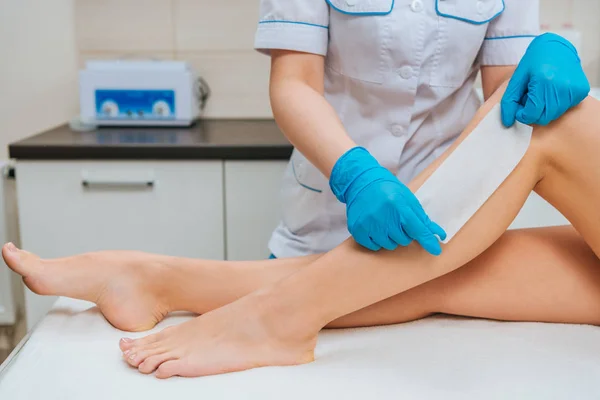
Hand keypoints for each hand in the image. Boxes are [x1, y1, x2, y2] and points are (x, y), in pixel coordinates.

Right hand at [329, 147, 445, 254]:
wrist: (361, 182)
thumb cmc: (388, 190)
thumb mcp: (408, 200)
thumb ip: (423, 219)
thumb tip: (439, 235)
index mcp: (399, 206)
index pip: (417, 230)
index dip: (428, 241)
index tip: (436, 250)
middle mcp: (383, 216)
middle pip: (404, 240)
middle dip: (404, 233)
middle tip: (397, 220)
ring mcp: (369, 224)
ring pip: (389, 245)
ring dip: (391, 238)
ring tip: (385, 222)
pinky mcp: (357, 229)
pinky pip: (374, 246)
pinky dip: (377, 241)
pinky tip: (375, 227)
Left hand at [501, 33, 589, 126]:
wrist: (556, 47)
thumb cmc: (534, 62)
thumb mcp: (517, 79)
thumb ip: (509, 101)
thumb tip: (507, 122)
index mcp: (544, 81)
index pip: (532, 114)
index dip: (522, 114)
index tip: (520, 106)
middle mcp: (562, 86)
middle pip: (544, 117)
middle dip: (533, 113)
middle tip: (530, 98)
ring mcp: (574, 89)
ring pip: (555, 114)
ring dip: (545, 109)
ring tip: (541, 93)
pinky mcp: (582, 90)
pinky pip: (566, 108)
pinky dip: (556, 104)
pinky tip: (552, 91)